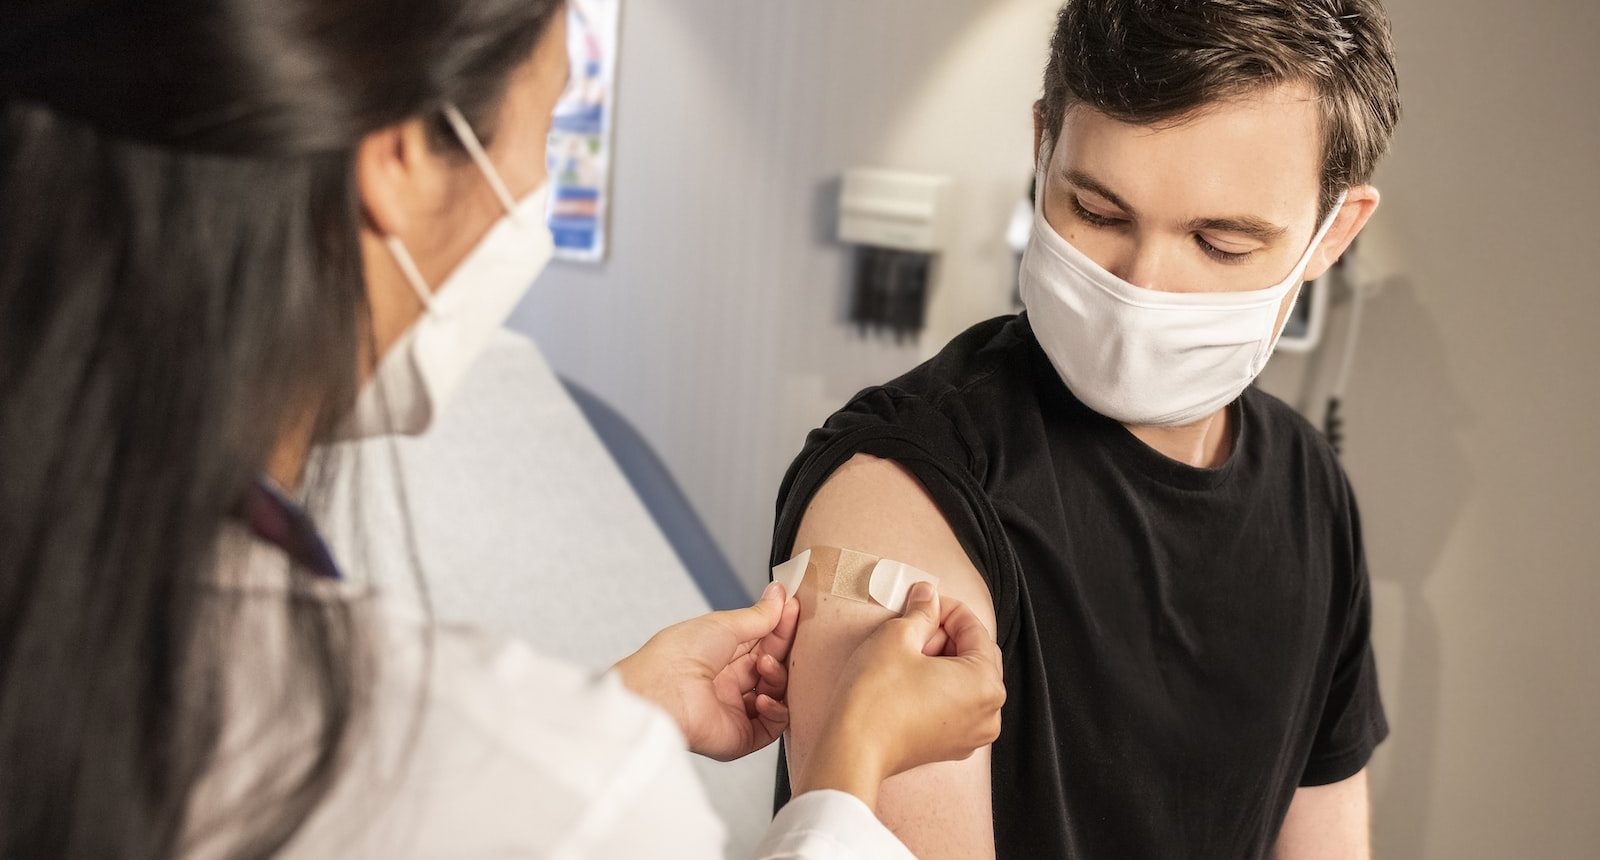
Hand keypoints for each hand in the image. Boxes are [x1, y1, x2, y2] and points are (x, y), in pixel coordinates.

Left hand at [613, 582, 799, 760]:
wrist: (660, 692)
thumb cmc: (678, 655)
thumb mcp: (723, 625)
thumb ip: (758, 616)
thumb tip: (779, 596)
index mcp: (719, 655)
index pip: (761, 641)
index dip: (779, 626)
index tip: (793, 608)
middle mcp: (727, 683)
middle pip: (771, 666)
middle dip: (782, 648)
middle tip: (791, 631)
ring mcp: (734, 710)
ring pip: (776, 694)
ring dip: (778, 677)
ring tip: (765, 665)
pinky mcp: (740, 736)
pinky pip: (772, 727)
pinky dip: (776, 711)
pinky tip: (763, 697)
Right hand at [796, 582, 1004, 809]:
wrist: (852, 749)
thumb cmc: (876, 696)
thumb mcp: (897, 637)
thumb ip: (921, 611)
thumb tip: (928, 595)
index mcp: (986, 683)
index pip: (975, 630)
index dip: (947, 609)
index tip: (924, 600)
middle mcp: (989, 713)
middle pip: (975, 656)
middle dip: (946, 636)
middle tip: (913, 626)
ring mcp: (972, 735)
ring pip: (965, 681)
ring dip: (942, 660)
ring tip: (908, 653)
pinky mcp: (951, 747)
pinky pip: (955, 705)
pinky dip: (939, 686)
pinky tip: (909, 678)